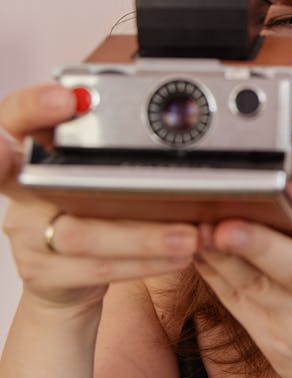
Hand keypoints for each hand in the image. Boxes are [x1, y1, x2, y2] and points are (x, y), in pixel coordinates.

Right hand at [0, 84, 198, 310]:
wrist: (68, 279)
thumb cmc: (91, 213)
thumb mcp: (97, 173)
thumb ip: (115, 150)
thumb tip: (182, 134)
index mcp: (32, 152)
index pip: (15, 119)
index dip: (32, 107)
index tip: (66, 99)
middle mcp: (22, 190)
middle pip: (43, 183)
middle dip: (83, 178)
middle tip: (132, 182)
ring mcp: (27, 234)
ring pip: (81, 235)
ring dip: (143, 237)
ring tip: (187, 236)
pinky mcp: (43, 272)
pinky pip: (95, 269)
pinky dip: (142, 263)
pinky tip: (175, 258)